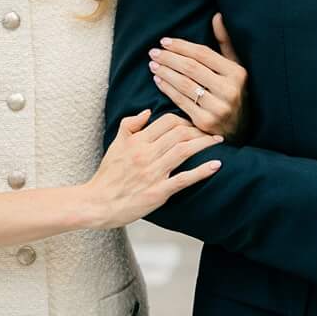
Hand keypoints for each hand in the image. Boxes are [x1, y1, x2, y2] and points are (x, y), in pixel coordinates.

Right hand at [88, 110, 223, 226]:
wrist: (97, 203)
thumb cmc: (108, 175)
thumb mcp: (115, 145)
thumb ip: (130, 125)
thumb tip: (147, 112)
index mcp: (136, 141)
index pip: (167, 122)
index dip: (185, 119)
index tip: (195, 123)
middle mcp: (145, 154)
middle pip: (180, 134)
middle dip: (199, 129)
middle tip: (211, 131)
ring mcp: (153, 173)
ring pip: (184, 151)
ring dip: (205, 144)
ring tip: (218, 140)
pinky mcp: (158, 192)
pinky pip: (184, 179)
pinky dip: (202, 171)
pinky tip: (216, 165)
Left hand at [150, 14, 248, 138]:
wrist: (240, 130)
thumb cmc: (234, 93)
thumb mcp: (236, 69)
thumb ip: (226, 44)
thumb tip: (217, 16)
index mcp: (237, 73)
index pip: (203, 54)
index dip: (181, 46)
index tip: (164, 41)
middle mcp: (230, 90)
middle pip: (191, 68)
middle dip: (169, 58)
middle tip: (153, 52)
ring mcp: (218, 108)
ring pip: (184, 84)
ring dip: (165, 72)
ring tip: (153, 63)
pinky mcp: (206, 122)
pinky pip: (181, 101)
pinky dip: (166, 88)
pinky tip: (158, 80)